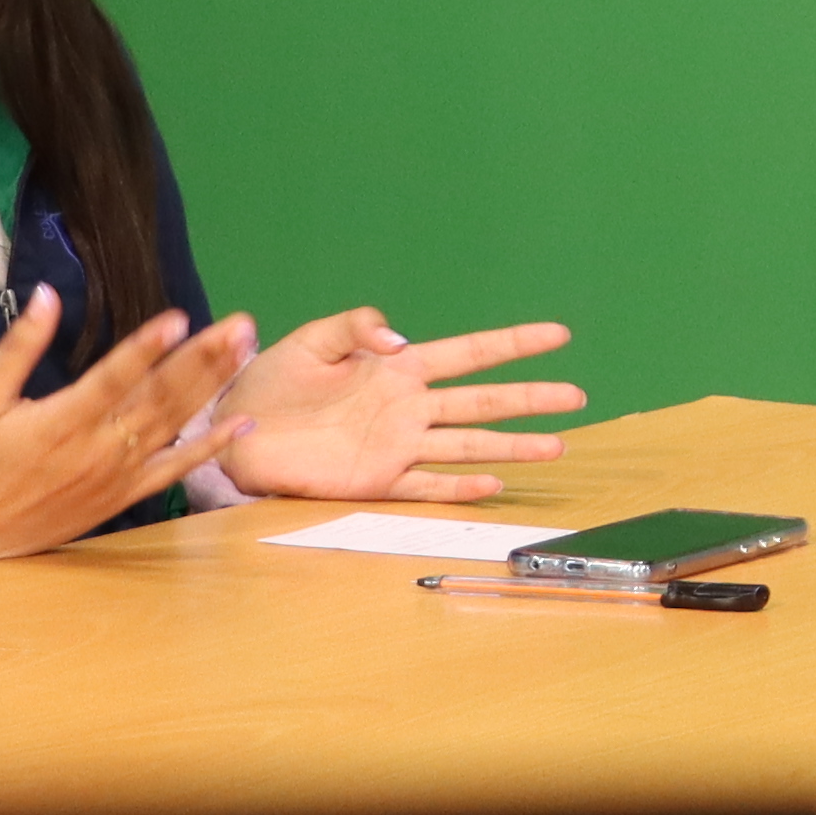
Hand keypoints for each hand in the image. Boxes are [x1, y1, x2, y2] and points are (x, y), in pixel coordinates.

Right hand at [0, 289, 257, 582]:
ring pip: (174, 424)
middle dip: (202, 358)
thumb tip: (46, 294)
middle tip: (240, 326)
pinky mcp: (125, 496)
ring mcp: (118, 475)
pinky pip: (174, 470)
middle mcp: (99, 448)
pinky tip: (241, 424)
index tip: (179, 318)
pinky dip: (209, 448)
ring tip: (245, 351)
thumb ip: (18, 348)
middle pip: (159, 397)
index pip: (113, 378)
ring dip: (212, 386)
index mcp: (62, 420)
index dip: (146, 348)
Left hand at [214, 310, 586, 503]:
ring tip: (556, 446)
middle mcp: (409, 407)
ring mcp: (398, 445)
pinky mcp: (378, 479)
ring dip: (511, 447)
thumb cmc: (272, 380)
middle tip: (577, 396)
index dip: (514, 343)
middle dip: (531, 398)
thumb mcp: (314, 340)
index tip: (558, 335)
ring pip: (468, 445)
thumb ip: (357, 327)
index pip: (469, 353)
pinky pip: (426, 485)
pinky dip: (458, 487)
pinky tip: (491, 485)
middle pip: (483, 401)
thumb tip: (400, 338)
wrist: (238, 429)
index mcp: (398, 368)